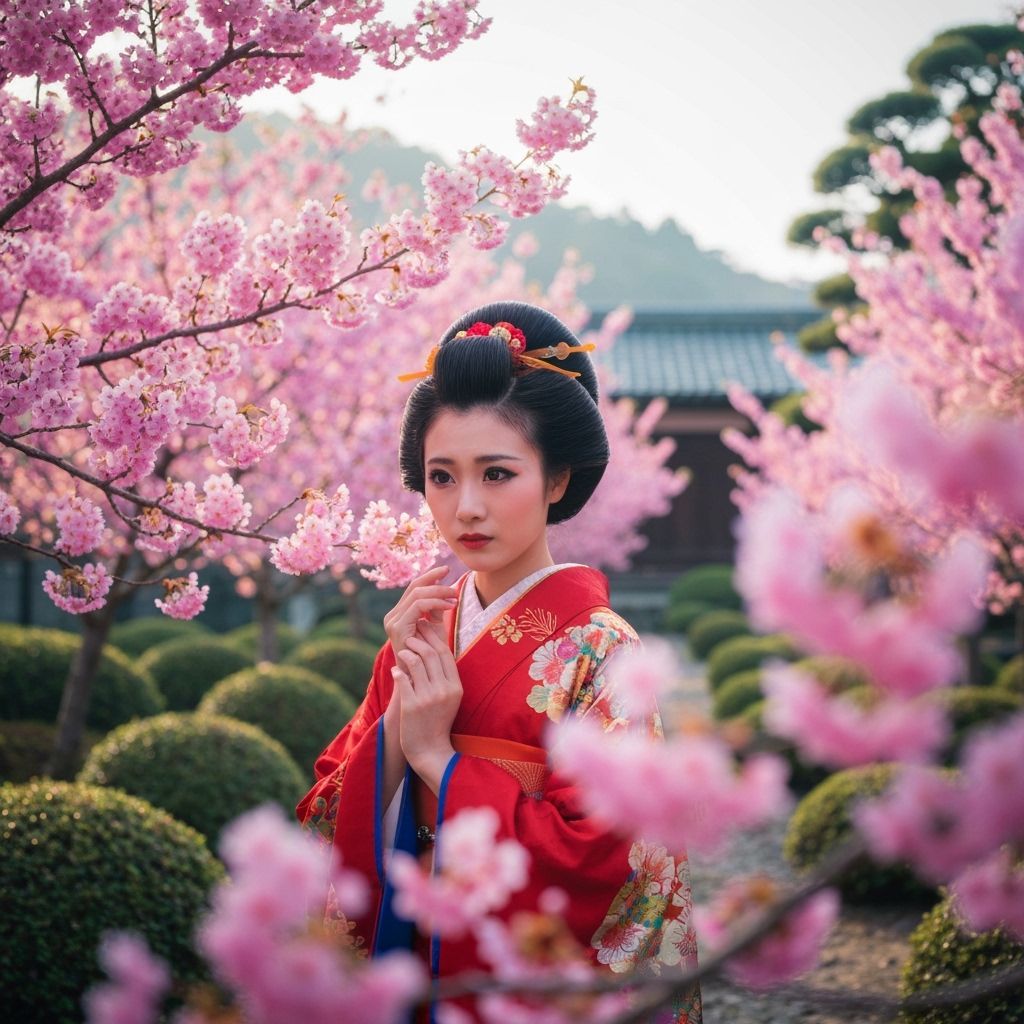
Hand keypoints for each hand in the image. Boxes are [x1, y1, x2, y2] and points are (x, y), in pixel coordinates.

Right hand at [383, 565, 456, 663]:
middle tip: (455, 585)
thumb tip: (446, 590)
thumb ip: (437, 610)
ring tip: (454, 596)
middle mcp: (392, 616)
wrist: (417, 681)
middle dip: (436, 581)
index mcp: (399, 614)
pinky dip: (435, 603)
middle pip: (414, 587)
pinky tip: (449, 606)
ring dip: (439, 592)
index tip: (447, 570)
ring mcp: (393, 621)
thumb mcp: (435, 629)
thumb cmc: (428, 657)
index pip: (414, 587)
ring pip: (417, 594)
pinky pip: (418, 606)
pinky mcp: (398, 628)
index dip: (430, 576)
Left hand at [392, 618, 462, 793]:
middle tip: (410, 635)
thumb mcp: (450, 698)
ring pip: (416, 662)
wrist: (430, 750)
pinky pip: (403, 679)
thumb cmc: (438, 721)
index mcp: (456, 687)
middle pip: (431, 654)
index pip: (445, 653)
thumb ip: (445, 676)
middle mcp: (444, 690)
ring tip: (402, 652)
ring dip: (407, 653)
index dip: (434, 638)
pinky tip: (395, 671)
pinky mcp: (412, 705)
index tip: (425, 630)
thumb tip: (435, 649)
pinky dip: (397, 671)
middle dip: (419, 640)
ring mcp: (428, 698)